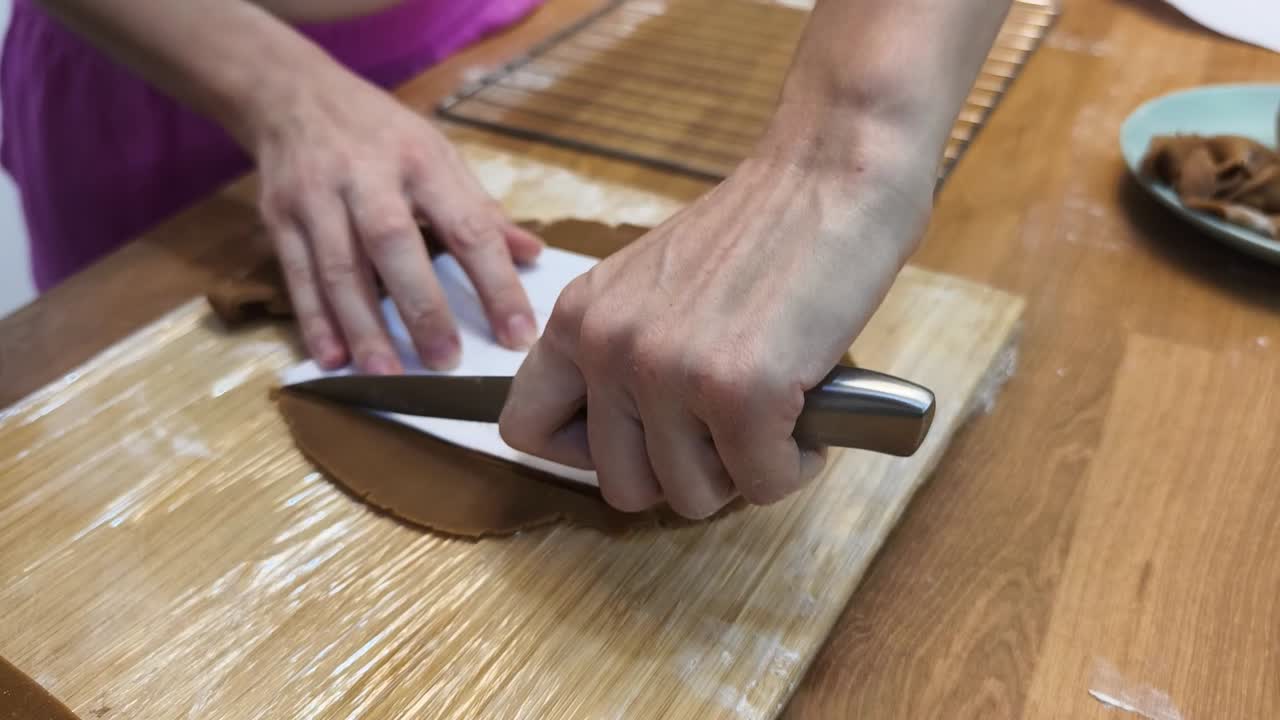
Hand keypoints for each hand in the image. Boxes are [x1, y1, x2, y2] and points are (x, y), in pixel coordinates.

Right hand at [250, 65, 541, 371]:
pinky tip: (334, 359)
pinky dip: (316, 321)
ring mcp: (317, 197)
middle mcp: (366, 176)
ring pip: (339, 267)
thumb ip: (481, 210)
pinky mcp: (280, 219)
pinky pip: (298, 276)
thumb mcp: (438, 154)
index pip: (467, 226)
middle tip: (446, 361)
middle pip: (394, 243)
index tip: (518, 334)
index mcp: (421, 160)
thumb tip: (533, 254)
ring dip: (363, 326)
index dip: (495, 283)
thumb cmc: (380, 134)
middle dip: (421, 306)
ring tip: (388, 373)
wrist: (292, 94)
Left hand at [498, 147, 933, 518]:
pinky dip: (794, 463)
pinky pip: (763, 484)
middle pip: (623, 487)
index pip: (524, 430)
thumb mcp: (651, 286)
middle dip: (684, 472)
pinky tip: (805, 409)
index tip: (641, 436)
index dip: (585, 454)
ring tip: (770, 411)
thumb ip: (623, 351)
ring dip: (741, 468)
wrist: (833, 173)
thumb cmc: (759, 230)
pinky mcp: (740, 395)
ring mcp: (671, 373)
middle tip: (726, 429)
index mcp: (579, 317)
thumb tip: (632, 442)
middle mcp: (610, 347)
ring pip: (694, 497)